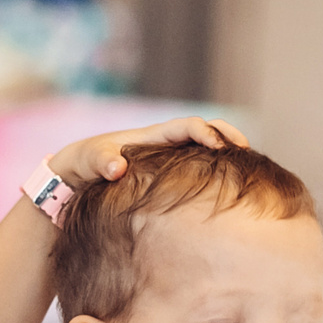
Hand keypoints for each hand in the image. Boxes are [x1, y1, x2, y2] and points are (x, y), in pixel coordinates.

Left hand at [46, 117, 249, 192]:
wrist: (75, 178)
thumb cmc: (82, 164)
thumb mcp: (87, 160)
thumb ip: (100, 160)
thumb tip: (117, 169)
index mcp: (153, 137)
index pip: (187, 126)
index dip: (206, 132)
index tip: (219, 146)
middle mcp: (166, 147)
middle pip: (206, 133)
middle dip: (229, 137)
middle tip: (248, 152)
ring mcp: (170, 163)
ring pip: (205, 154)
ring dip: (226, 158)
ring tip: (248, 174)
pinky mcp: (169, 181)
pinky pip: (197, 174)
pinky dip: (215, 177)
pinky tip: (226, 196)